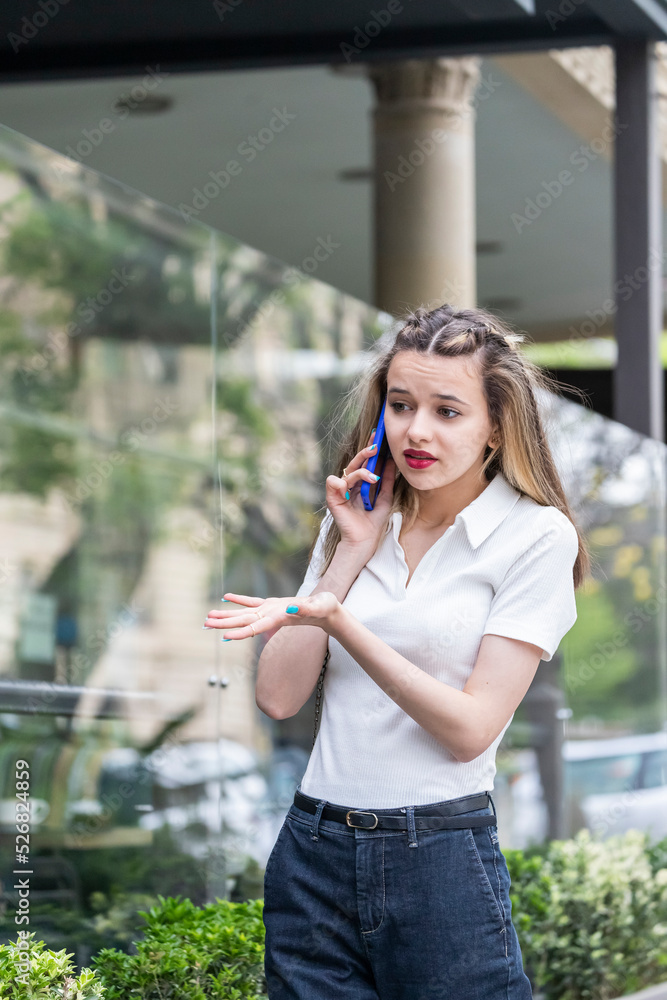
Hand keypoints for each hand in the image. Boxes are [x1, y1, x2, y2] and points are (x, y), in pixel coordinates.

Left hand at [204, 591, 340, 639]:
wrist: (329, 613)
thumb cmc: (327, 609)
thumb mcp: (320, 607)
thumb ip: (306, 609)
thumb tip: (289, 610)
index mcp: (280, 618)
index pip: (256, 627)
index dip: (240, 632)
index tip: (224, 636)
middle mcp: (271, 616)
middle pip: (244, 622)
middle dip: (224, 624)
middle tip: (204, 624)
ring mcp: (270, 611)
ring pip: (244, 613)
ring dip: (226, 614)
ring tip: (208, 616)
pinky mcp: (273, 604)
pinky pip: (252, 602)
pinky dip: (238, 599)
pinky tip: (226, 597)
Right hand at [326, 429, 396, 551]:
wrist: (364, 542)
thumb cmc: (373, 523)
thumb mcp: (384, 499)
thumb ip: (387, 481)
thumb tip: (391, 462)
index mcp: (360, 485)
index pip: (365, 464)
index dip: (371, 451)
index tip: (380, 437)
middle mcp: (350, 486)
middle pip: (355, 464)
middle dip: (365, 453)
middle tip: (376, 445)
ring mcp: (341, 492)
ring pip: (348, 473)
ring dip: (361, 473)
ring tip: (373, 478)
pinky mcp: (333, 500)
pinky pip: (333, 484)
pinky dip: (340, 483)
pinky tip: (348, 488)